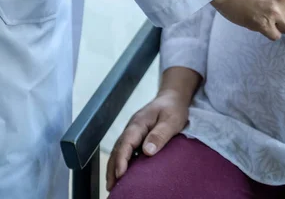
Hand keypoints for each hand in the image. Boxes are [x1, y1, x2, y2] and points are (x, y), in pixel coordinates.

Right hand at [106, 75, 194, 190]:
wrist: (172, 97)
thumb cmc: (173, 108)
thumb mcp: (171, 120)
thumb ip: (160, 134)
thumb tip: (148, 151)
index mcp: (138, 124)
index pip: (126, 143)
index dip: (121, 160)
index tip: (120, 175)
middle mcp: (132, 128)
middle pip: (118, 149)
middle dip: (112, 168)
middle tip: (110, 187)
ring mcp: (133, 132)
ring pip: (119, 150)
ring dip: (114, 167)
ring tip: (112, 185)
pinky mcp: (136, 136)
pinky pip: (126, 150)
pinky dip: (122, 162)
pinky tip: (123, 174)